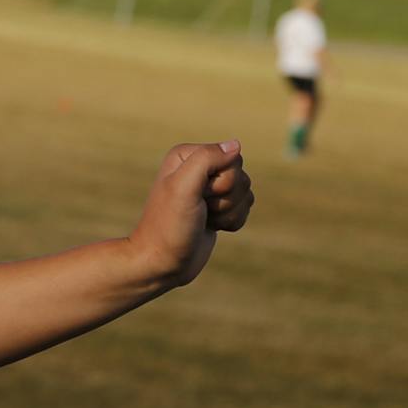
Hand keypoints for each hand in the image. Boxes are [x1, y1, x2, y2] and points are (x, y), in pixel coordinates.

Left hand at [127, 141, 252, 291]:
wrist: (163, 263)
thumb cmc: (169, 225)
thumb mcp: (183, 187)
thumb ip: (207, 159)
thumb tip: (236, 144)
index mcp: (187, 155)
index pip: (231, 158)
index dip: (222, 181)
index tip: (198, 195)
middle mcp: (199, 168)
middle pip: (241, 176)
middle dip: (226, 198)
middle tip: (200, 209)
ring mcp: (210, 189)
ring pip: (245, 193)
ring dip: (228, 212)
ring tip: (203, 219)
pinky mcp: (218, 208)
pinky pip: (245, 209)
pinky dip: (232, 222)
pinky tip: (211, 227)